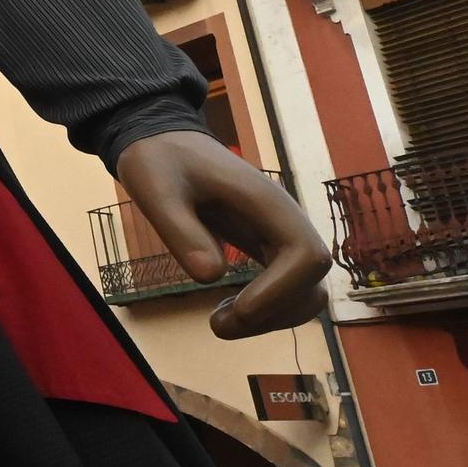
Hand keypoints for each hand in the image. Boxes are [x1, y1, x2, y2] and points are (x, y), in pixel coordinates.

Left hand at [116, 131, 329, 337]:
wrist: (163, 141)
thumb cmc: (159, 161)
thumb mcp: (155, 191)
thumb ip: (180, 230)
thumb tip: (210, 277)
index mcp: (266, 201)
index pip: (306, 255)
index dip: (281, 291)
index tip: (239, 311)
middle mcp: (284, 219)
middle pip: (312, 282)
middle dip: (273, 314)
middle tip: (217, 325)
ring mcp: (280, 233)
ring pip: (306, 291)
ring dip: (272, 318)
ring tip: (219, 323)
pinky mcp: (269, 245)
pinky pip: (288, 287)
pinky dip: (267, 309)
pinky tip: (227, 311)